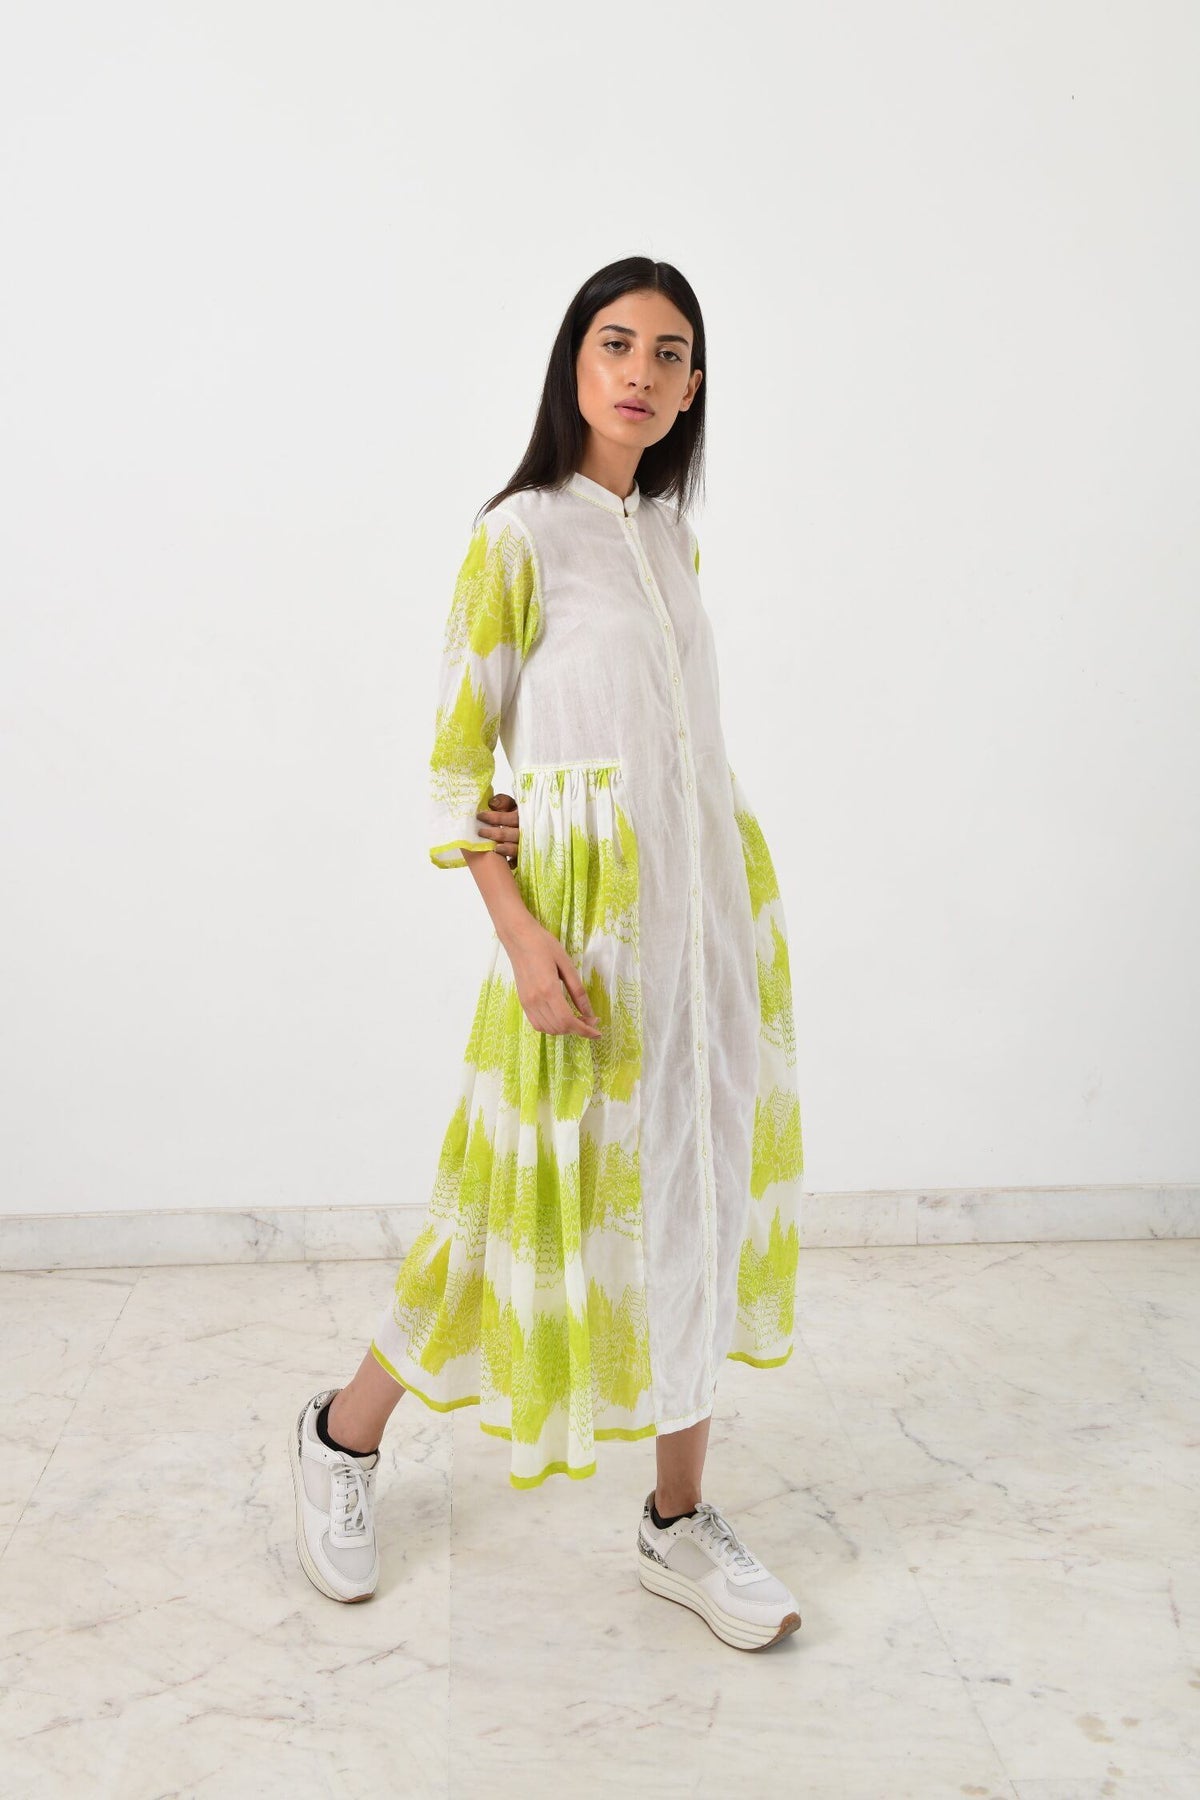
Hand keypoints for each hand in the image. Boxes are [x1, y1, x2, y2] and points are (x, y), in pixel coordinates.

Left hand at [476, 792, 520, 866]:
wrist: (535, 828)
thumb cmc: (518, 816)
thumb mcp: (512, 806)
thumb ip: (503, 802)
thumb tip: (491, 804)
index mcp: (523, 816)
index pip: (510, 817)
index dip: (495, 817)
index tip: (480, 816)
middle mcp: (527, 831)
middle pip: (512, 834)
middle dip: (496, 834)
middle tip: (480, 832)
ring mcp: (527, 844)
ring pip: (517, 848)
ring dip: (507, 849)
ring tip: (495, 848)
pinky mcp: (525, 855)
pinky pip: (520, 860)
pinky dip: (513, 862)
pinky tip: (507, 863)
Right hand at [505, 918, 600, 1039]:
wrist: (518, 937)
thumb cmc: (544, 945)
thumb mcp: (567, 964)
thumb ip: (577, 991)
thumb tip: (589, 1012)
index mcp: (548, 989)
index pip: (568, 1021)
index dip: (584, 1030)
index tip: (597, 1032)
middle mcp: (536, 1000)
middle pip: (559, 1027)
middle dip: (578, 1029)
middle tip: (591, 1020)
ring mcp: (527, 1002)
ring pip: (548, 1029)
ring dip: (565, 1029)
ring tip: (577, 1019)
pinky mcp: (523, 1001)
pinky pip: (537, 1023)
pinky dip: (551, 1026)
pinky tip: (561, 1017)